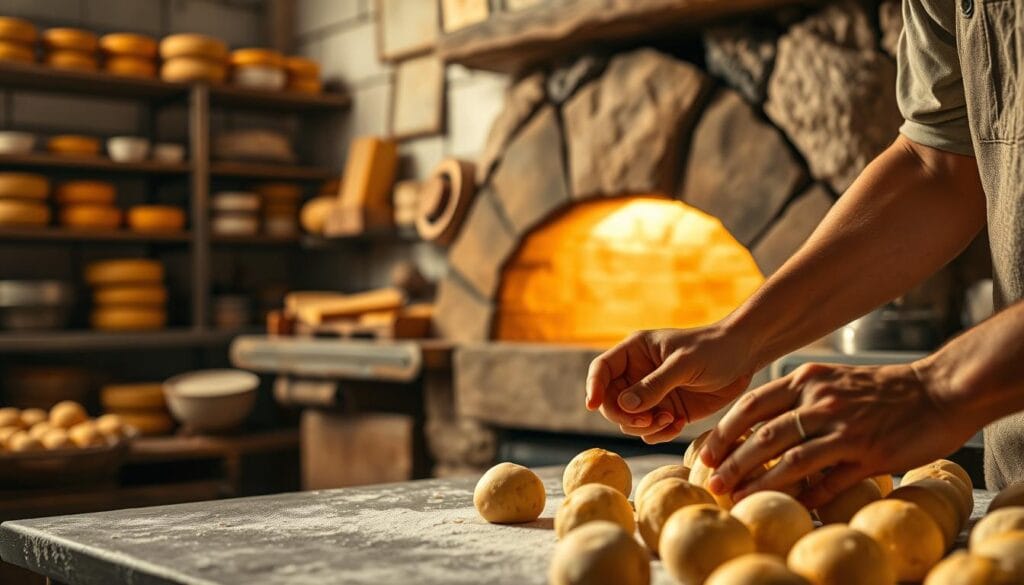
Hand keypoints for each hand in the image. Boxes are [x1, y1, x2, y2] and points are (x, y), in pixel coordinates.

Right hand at [585, 326, 756, 443]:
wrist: (745, 357)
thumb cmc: (714, 349)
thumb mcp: (684, 364)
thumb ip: (655, 384)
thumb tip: (624, 405)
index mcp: (635, 352)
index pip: (602, 369)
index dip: (593, 386)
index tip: (593, 405)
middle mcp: (638, 374)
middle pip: (611, 401)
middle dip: (625, 415)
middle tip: (647, 420)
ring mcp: (652, 395)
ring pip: (629, 420)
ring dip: (645, 426)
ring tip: (670, 420)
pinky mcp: (667, 411)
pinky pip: (650, 431)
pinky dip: (660, 433)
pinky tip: (678, 424)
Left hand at [698, 362, 971, 507]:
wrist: (939, 390)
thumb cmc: (883, 388)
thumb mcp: (833, 380)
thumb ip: (799, 397)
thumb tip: (760, 423)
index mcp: (807, 381)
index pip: (751, 406)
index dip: (724, 432)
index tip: (706, 452)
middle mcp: (821, 402)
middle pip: (762, 436)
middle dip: (732, 463)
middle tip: (714, 483)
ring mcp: (845, 428)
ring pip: (790, 460)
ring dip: (760, 484)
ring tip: (740, 499)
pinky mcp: (869, 454)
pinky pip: (828, 481)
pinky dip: (806, 496)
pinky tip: (792, 507)